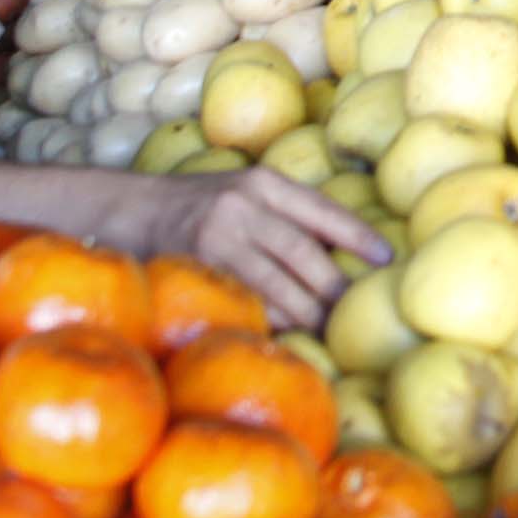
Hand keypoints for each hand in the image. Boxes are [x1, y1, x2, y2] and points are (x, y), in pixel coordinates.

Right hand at [161, 168, 389, 329]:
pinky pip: (243, 302)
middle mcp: (242, 206)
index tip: (387, 258)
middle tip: (357, 312)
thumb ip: (287, 215)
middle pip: (303, 253)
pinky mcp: (195, 271)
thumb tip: (345, 254)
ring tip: (331, 331)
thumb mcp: (245, 192)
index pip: (320, 209)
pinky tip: (287, 334)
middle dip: (335, 287)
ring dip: (307, 313)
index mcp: (262, 183)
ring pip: (276, 285)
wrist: (131, 210)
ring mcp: (216, 239)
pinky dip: (269, 321)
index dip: (357, 235)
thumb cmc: (202, 205)